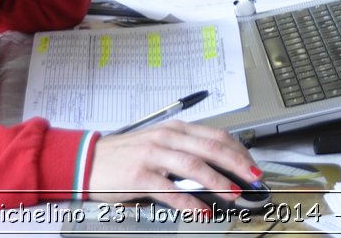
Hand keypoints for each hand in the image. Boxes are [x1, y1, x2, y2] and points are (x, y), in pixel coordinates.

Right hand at [88, 121, 258, 216]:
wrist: (87, 160)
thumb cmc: (125, 154)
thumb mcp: (159, 143)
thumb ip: (186, 150)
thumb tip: (220, 166)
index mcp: (176, 129)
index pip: (217, 136)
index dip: (239, 151)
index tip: (253, 166)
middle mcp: (167, 138)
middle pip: (211, 148)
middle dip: (237, 164)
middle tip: (254, 179)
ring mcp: (153, 156)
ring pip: (194, 166)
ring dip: (218, 181)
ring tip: (234, 194)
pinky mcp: (140, 176)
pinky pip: (170, 190)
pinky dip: (189, 202)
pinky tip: (202, 210)